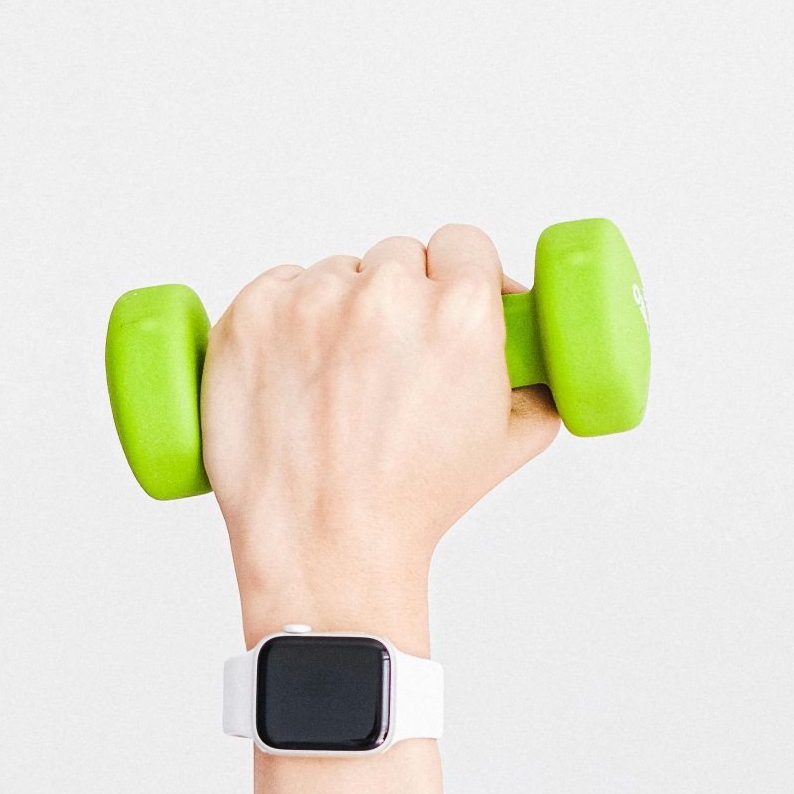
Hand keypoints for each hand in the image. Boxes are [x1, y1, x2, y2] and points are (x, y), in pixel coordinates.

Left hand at [199, 224, 559, 650]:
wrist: (325, 549)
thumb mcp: (507, 448)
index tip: (444, 298)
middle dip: (398, 298)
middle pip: (397, 258)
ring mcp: (311, 302)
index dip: (456, 273)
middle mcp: (386, 295)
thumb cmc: (413, 506)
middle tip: (387, 360)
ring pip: (335, 275)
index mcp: (460, 313)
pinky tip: (293, 369)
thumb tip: (541, 363)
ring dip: (339, 310)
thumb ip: (536, 390)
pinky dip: (283, 318)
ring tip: (335, 380)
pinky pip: (276, 287)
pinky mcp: (251, 316)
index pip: (463, 244)